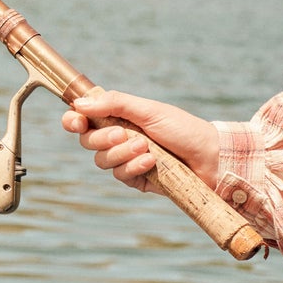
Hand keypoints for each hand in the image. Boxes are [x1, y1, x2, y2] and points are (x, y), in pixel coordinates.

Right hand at [62, 89, 219, 192]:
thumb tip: (80, 103)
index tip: (77, 122)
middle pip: (88, 142)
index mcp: (118, 118)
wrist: (210, 156)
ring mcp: (126, 160)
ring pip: (102, 161)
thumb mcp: (148, 110)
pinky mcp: (137, 179)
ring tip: (147, 148)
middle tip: (124, 133)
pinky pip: (121, 176)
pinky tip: (152, 163)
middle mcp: (118, 139)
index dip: (73, 121)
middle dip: (103, 138)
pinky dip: (134, 168)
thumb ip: (115, 103)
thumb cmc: (182, 128)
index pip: (83, 120)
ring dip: (122, 153)